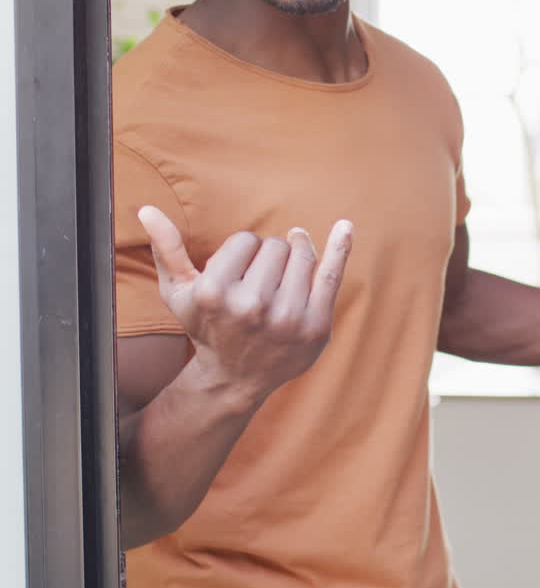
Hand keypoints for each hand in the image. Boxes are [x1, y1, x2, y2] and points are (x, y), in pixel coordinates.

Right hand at [137, 206, 352, 405]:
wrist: (236, 378)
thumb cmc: (206, 327)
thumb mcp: (178, 292)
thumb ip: (165, 248)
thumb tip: (146, 209)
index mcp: (214, 293)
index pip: (245, 240)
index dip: (241, 253)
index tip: (237, 275)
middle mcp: (251, 307)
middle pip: (274, 245)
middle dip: (269, 257)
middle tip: (260, 283)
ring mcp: (287, 319)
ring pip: (301, 254)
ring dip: (295, 255)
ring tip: (283, 276)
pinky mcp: (315, 327)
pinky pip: (330, 274)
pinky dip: (340, 247)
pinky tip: (345, 226)